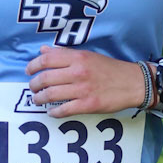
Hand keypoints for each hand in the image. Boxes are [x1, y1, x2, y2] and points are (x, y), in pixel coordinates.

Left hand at [25, 46, 147, 116]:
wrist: (133, 83)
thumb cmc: (110, 69)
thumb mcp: (88, 55)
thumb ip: (65, 53)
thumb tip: (43, 50)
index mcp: (78, 57)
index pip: (46, 59)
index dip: (33, 66)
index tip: (28, 71)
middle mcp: (78, 72)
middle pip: (45, 78)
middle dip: (34, 85)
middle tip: (32, 88)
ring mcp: (83, 89)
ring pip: (51, 95)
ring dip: (40, 99)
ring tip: (37, 100)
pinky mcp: (88, 104)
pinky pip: (64, 110)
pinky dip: (54, 112)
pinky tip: (51, 112)